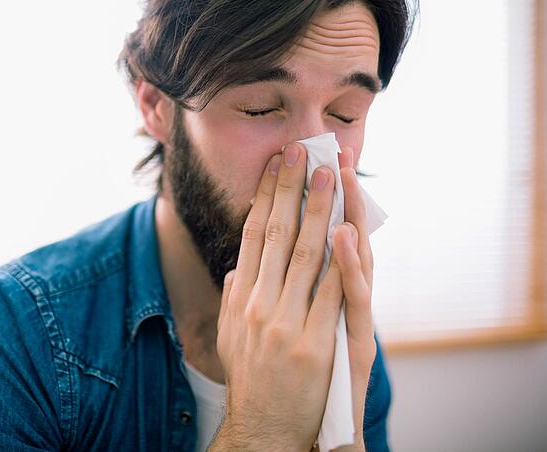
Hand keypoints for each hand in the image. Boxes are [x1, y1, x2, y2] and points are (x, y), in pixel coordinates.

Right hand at [209, 142, 374, 451]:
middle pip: (278, 233)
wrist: (263, 428)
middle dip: (292, 188)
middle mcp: (258, 303)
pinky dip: (341, 259)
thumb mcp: (230, 335)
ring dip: (319, 209)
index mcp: (240, 297)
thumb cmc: (250, 379)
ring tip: (330, 174)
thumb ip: (233, 298)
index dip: (265, 196)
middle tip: (303, 152)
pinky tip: (347, 229)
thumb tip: (236, 268)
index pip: (253, 234)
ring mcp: (286, 323)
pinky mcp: (315, 343)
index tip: (275, 165)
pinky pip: (331, 292)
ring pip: (306, 253)